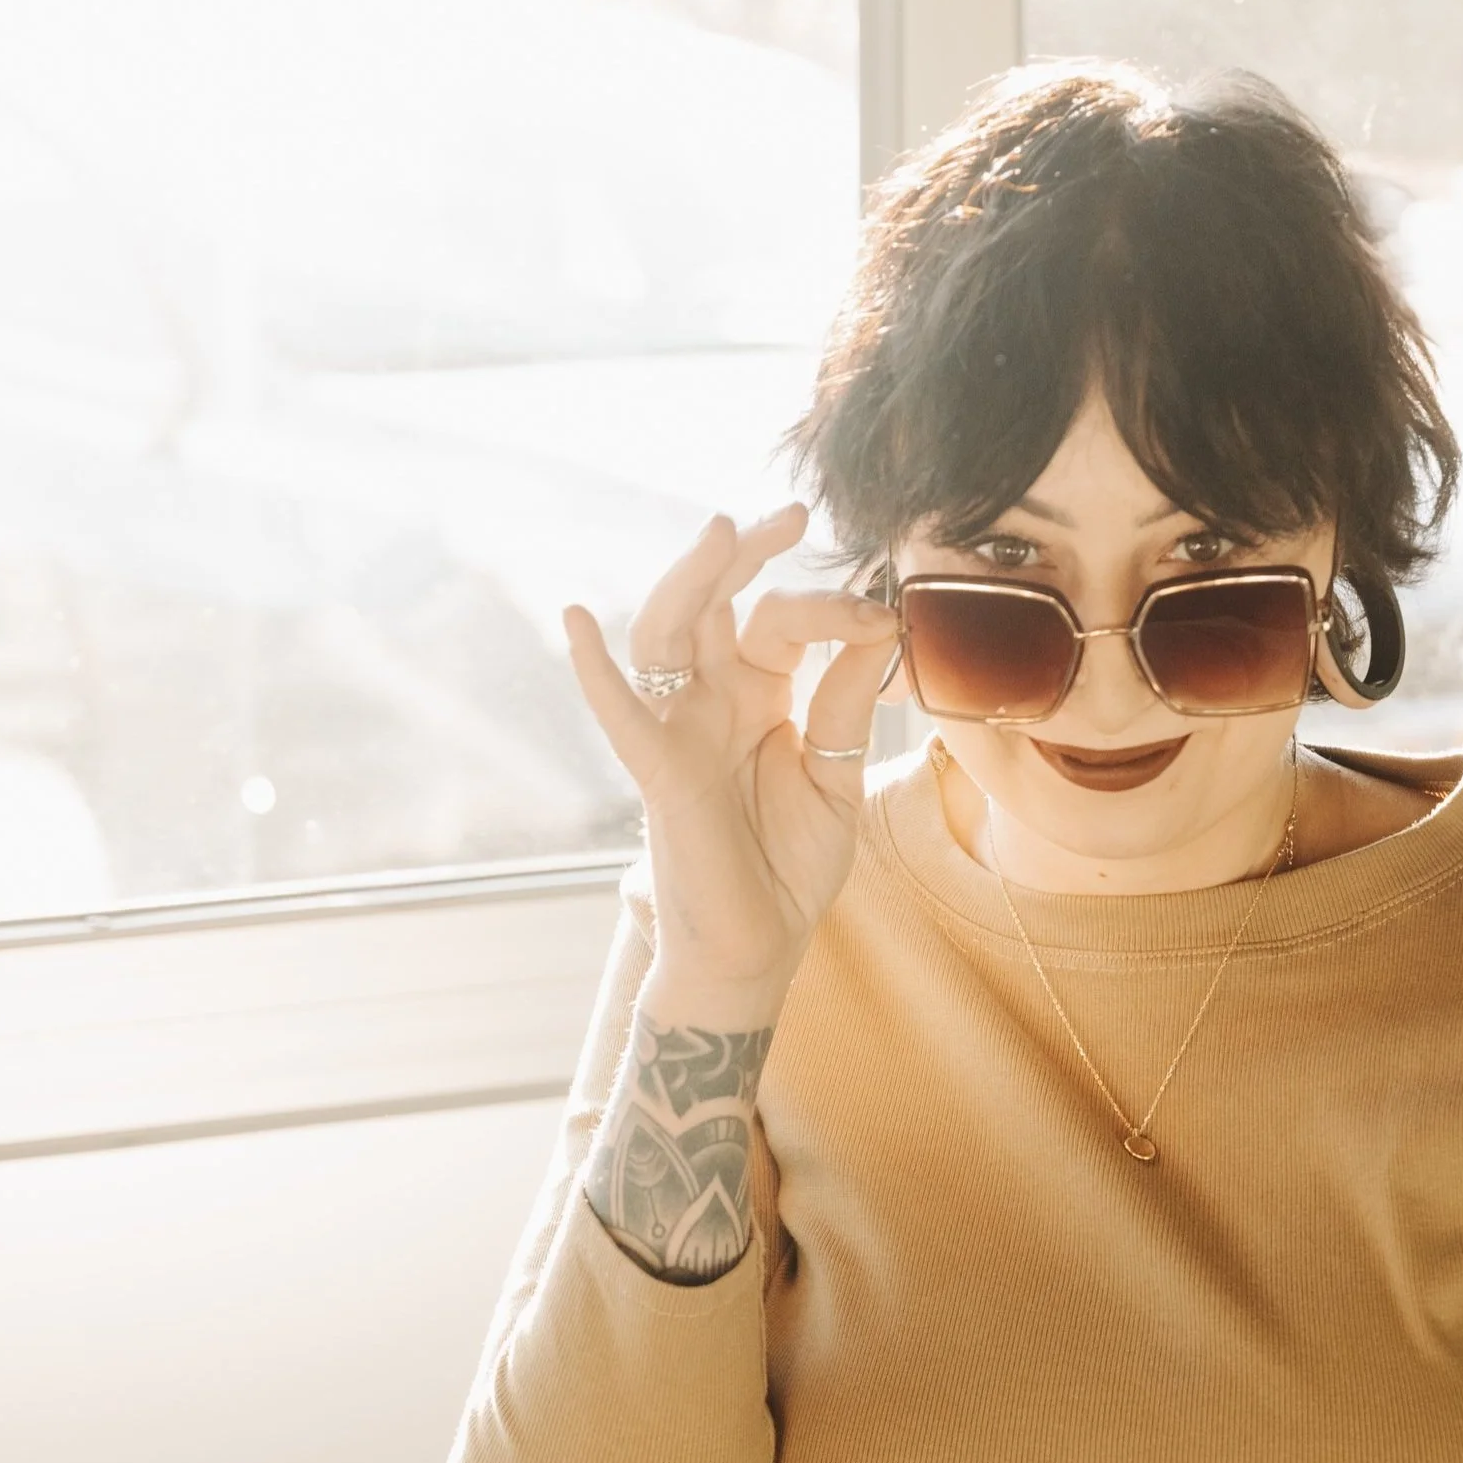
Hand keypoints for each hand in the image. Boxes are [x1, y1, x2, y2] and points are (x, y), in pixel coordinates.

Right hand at [563, 507, 898, 1019]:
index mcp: (761, 695)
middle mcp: (713, 700)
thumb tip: (877, 631)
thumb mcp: (836, 778)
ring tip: (719, 531)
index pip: (785, 624)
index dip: (834, 612)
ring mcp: (680, 730)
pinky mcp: (659, 772)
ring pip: (669, 635)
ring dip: (689, 581)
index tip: (884, 619)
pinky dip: (596, 669)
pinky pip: (620, 715)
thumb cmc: (790, 867)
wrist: (761, 947)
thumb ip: (845, 708)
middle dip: (747, 556)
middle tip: (788, 514)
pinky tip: (578, 619)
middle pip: (717, 606)